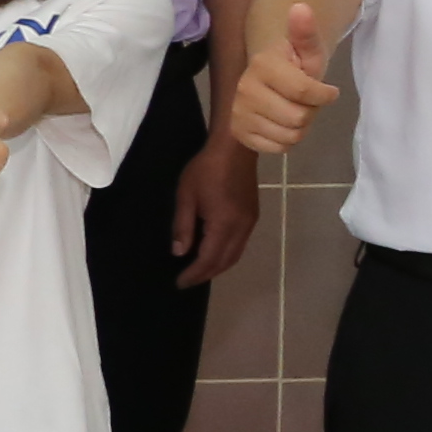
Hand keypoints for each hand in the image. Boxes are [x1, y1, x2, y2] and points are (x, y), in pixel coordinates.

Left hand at [171, 131, 262, 289]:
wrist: (235, 148)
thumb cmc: (206, 169)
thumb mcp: (186, 196)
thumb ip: (182, 226)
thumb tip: (179, 253)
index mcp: (224, 225)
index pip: (208, 259)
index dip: (194, 274)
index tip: (179, 283)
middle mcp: (241, 228)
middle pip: (225, 261)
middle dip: (206, 274)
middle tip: (187, 281)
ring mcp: (250, 222)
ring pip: (235, 254)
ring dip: (217, 266)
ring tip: (198, 270)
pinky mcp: (252, 215)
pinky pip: (240, 244)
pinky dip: (226, 254)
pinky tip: (213, 251)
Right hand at [228, 2, 338, 158]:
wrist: (266, 79)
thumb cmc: (293, 64)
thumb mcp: (307, 50)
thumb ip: (305, 33)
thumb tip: (300, 6)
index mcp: (263, 66)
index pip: (304, 92)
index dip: (324, 95)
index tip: (328, 90)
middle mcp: (244, 90)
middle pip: (298, 117)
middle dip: (310, 111)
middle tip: (305, 101)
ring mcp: (239, 113)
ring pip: (290, 136)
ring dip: (300, 127)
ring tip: (294, 111)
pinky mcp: (238, 132)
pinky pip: (277, 149)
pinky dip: (285, 140)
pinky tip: (281, 124)